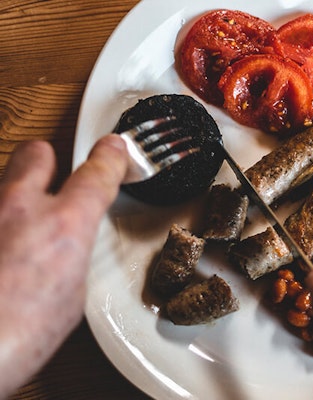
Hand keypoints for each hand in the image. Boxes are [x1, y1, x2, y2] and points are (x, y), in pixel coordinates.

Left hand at [0, 135, 126, 397]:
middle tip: (52, 175)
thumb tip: (67, 250)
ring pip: (2, 181)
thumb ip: (73, 256)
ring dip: (13, 196)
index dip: (110, 157)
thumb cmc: (14, 338)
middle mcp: (16, 209)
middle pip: (36, 152)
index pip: (97, 173)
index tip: (113, 150)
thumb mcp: (72, 298)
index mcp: (63, 226)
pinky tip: (0, 251)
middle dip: (47, 159)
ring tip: (17, 227)